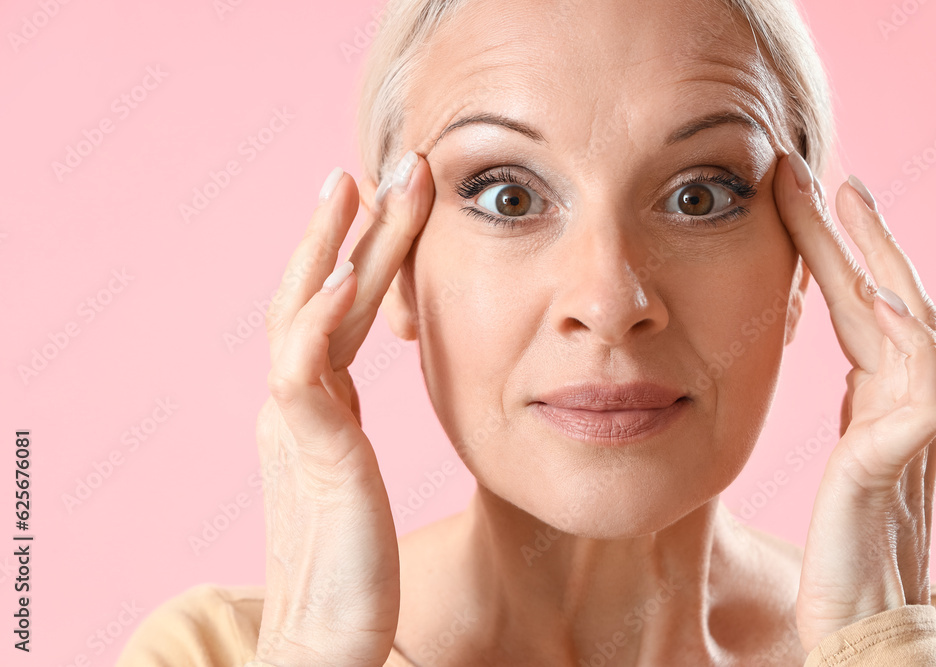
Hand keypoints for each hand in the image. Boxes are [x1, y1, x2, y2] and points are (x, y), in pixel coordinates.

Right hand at [254, 150, 433, 665]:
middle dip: (353, 228)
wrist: (323, 642)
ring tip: (356, 186)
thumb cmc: (349, 571)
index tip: (389, 204)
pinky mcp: (310, 454)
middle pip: (320, 294)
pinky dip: (317, 318)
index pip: (339, 312)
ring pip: (309, 313)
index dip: (360, 256)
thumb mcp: (350, 481)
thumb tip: (367, 411)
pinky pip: (305, 371)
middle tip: (385, 163)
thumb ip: (350, 435)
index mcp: (316, 409)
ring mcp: (297, 424)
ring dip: (335, 247)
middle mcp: (298, 405)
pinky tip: (340, 276)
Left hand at [772, 151, 935, 652]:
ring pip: (905, 325)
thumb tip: (843, 368)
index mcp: (880, 402)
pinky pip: (917, 388)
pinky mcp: (898, 463)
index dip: (839, 255)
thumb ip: (854, 413)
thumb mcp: (847, 460)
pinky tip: (875, 294)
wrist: (863, 623)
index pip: (861, 309)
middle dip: (859, 236)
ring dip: (876, 261)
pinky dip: (902, 338)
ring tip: (847, 203)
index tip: (807, 200)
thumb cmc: (847, 551)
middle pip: (888, 300)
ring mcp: (908, 431)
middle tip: (827, 174)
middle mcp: (902, 405)